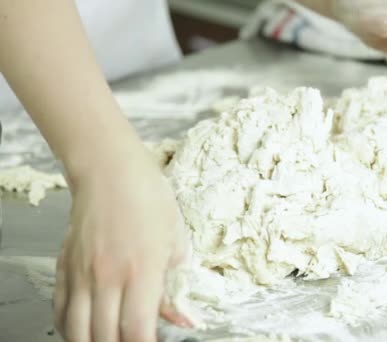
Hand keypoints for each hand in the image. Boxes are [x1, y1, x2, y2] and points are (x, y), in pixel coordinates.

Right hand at [53, 154, 191, 341]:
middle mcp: (108, 276)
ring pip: (76, 330)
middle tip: (133, 341)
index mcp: (142, 269)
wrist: (110, 169)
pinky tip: (84, 328)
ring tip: (110, 340)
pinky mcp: (64, 266)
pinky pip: (60, 309)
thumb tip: (181, 316)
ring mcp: (81, 273)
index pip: (137, 330)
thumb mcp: (178, 237)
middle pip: (105, 337)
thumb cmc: (149, 197)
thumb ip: (176, 282)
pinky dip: (70, 327)